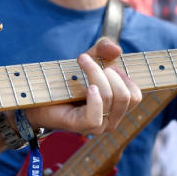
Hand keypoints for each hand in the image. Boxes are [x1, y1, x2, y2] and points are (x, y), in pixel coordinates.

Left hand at [24, 38, 139, 135]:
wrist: (41, 94)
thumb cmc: (68, 79)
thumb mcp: (90, 59)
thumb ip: (103, 49)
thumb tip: (116, 50)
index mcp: (117, 107)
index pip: (135, 95)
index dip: (125, 77)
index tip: (108, 65)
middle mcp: (111, 119)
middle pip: (126, 96)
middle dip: (110, 73)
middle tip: (87, 59)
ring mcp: (97, 125)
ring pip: (111, 99)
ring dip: (96, 74)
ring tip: (81, 61)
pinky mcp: (81, 126)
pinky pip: (95, 116)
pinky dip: (94, 98)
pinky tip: (88, 87)